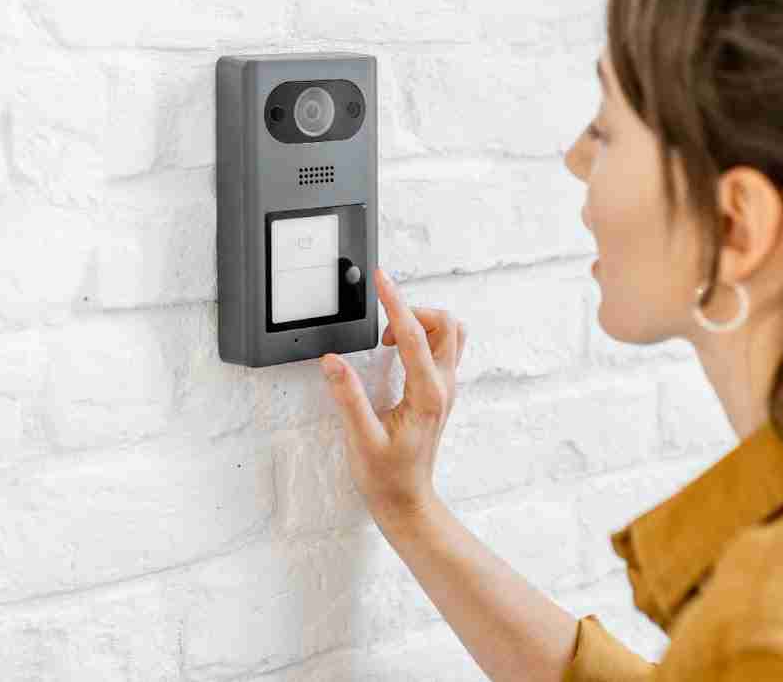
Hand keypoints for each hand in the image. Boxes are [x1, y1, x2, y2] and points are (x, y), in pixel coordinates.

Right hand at [320, 266, 467, 524]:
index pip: (414, 335)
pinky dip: (423, 338)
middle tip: (380, 325)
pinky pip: (443, 349)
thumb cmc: (386, 477)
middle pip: (445, 324)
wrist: (407, 502)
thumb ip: (348, 398)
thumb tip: (332, 361)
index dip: (396, 303)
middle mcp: (443, 387)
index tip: (382, 280)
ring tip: (389, 338)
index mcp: (427, 395)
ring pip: (450, 334)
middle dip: (413, 311)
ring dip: (422, 324)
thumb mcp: (361, 439)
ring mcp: (445, 389)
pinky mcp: (440, 392)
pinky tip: (397, 352)